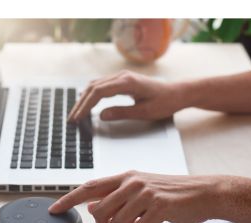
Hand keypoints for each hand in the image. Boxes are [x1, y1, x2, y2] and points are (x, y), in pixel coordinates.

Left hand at [48, 171, 220, 222]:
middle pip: (100, 211)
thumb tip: (94, 207)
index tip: (55, 209)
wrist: (201, 192)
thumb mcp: (140, 188)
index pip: (90, 187)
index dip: (69, 199)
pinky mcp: (158, 206)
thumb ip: (116, 196)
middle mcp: (132, 182)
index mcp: (126, 177)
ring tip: (141, 222)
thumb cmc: (170, 192)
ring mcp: (145, 193)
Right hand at [68, 70, 184, 121]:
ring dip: (84, 98)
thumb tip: (101, 115)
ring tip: (76, 112)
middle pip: (94, 87)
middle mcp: (122, 76)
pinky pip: (103, 85)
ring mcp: (122, 77)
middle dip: (81, 103)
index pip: (98, 92)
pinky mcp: (123, 80)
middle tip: (72, 118)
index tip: (78, 118)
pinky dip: (92, 94)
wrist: (178, 93)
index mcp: (127, 83)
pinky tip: (87, 102)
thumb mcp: (144, 112)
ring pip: (96, 85)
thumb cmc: (165, 102)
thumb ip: (122, 113)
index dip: (86, 106)